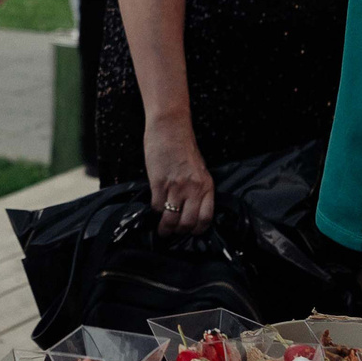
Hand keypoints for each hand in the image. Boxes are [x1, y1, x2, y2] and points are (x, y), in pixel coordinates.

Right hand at [143, 113, 214, 234]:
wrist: (170, 128)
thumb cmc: (183, 146)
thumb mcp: (199, 169)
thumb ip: (197, 188)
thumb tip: (190, 207)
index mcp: (206, 186)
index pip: (206, 218)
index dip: (197, 230)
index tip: (190, 232)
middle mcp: (194, 189)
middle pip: (188, 223)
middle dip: (179, 231)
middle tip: (173, 232)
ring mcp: (176, 187)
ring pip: (171, 219)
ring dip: (165, 228)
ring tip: (162, 230)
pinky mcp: (159, 183)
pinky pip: (157, 206)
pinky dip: (155, 210)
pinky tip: (155, 207)